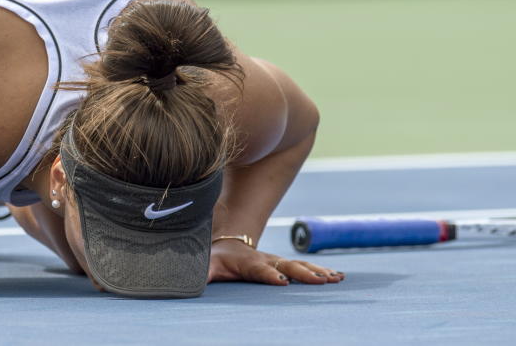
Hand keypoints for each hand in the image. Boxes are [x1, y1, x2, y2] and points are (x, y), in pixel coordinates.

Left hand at [208, 239, 344, 285]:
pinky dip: (321, 271)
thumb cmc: (216, 258)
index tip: (282, 281)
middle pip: (286, 266)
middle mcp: (265, 261)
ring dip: (317, 271)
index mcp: (246, 262)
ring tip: (334, 278)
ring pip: (299, 265)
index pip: (259, 270)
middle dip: (303, 273)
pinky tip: (338, 277)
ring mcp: (277, 261)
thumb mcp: (206, 265)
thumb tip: (187, 281)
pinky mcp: (284, 264)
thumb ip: (202, 273)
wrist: (227, 242)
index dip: (269, 275)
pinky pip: (305, 267)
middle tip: (320, 280)